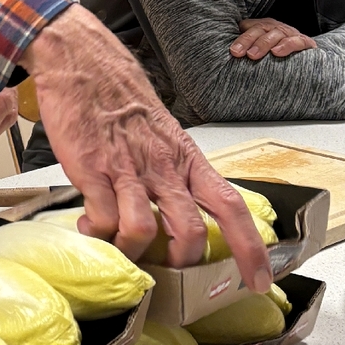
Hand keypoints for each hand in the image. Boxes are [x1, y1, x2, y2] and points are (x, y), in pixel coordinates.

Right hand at [23, 5, 270, 289]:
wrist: (86, 64)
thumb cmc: (123, 99)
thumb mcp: (164, 135)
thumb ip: (173, 172)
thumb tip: (179, 210)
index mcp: (187, 159)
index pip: (231, 207)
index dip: (250, 248)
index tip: (258, 279)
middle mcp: (163, 168)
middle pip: (190, 232)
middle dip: (183, 263)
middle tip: (168, 269)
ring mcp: (127, 171)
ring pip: (145, 231)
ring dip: (134, 252)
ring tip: (122, 246)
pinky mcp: (93, 171)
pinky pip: (103, 219)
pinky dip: (99, 233)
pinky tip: (92, 225)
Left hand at [230, 18, 316, 60]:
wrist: (305, 58)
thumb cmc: (274, 55)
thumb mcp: (258, 50)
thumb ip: (245, 49)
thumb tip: (227, 57)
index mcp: (263, 27)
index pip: (250, 28)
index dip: (242, 39)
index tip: (233, 51)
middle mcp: (276, 28)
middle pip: (261, 29)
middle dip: (249, 40)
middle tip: (239, 53)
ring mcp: (291, 34)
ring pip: (277, 34)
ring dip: (264, 43)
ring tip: (254, 55)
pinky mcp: (305, 42)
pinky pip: (297, 41)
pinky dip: (287, 45)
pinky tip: (277, 52)